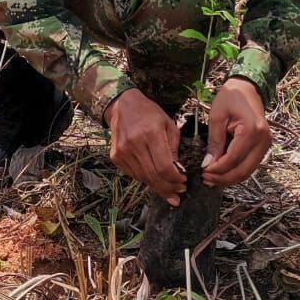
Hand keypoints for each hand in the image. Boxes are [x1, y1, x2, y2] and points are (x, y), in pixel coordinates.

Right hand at [105, 89, 185, 205]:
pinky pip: (133, 175)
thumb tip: (178, 171)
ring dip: (157, 187)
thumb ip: (174, 148)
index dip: (175, 179)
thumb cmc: (149, 113)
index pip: (164, 166)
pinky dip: (145, 179)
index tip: (183, 182)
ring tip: (168, 189)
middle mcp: (134, 144)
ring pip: (143, 178)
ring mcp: (122, 152)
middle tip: (178, 193)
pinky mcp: (115, 157)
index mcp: (151, 133)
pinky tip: (154, 178)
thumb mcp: (168, 124)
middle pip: (153, 176)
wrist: (122, 106)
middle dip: (168, 188)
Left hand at [202, 78, 270, 187]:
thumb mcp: (217, 116)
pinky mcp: (264, 146)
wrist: (248, 88)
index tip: (203, 172)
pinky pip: (250, 165)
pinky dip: (237, 171)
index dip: (218, 169)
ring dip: (230, 178)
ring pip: (248, 171)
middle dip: (224, 178)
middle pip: (244, 170)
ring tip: (212, 180)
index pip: (233, 158)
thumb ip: (214, 142)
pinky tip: (222, 173)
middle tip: (206, 180)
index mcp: (252, 130)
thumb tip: (208, 165)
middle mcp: (263, 140)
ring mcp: (266, 144)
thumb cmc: (230, 97)